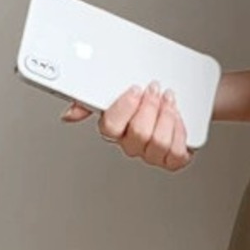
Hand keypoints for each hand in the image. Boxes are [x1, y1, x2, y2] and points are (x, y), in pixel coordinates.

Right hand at [60, 80, 193, 170]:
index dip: (124, 109)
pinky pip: (176, 152)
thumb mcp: (114, 90)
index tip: (135, 90)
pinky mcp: (172, 159)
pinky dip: (179, 132)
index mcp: (114, 129)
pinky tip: (177, 118)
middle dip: (150, 107)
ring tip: (169, 100)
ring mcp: (151, 154)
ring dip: (166, 117)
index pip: (110, 127)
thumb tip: (70, 114)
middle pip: (138, 133)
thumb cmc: (143, 98)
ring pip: (158, 142)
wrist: (174, 100)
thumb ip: (90, 99)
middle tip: (155, 90)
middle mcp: (131, 144)